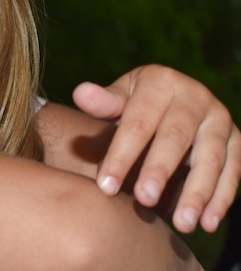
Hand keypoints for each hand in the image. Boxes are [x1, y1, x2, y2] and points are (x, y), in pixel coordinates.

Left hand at [73, 64, 240, 233]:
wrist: (173, 99)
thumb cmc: (137, 104)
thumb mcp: (120, 98)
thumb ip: (103, 103)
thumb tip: (80, 93)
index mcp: (160, 82)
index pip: (138, 123)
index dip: (121, 155)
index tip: (106, 186)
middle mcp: (195, 96)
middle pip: (175, 138)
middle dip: (159, 171)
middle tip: (144, 200)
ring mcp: (218, 118)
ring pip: (210, 158)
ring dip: (197, 193)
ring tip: (182, 223)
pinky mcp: (236, 139)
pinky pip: (233, 170)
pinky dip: (222, 198)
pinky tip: (207, 223)